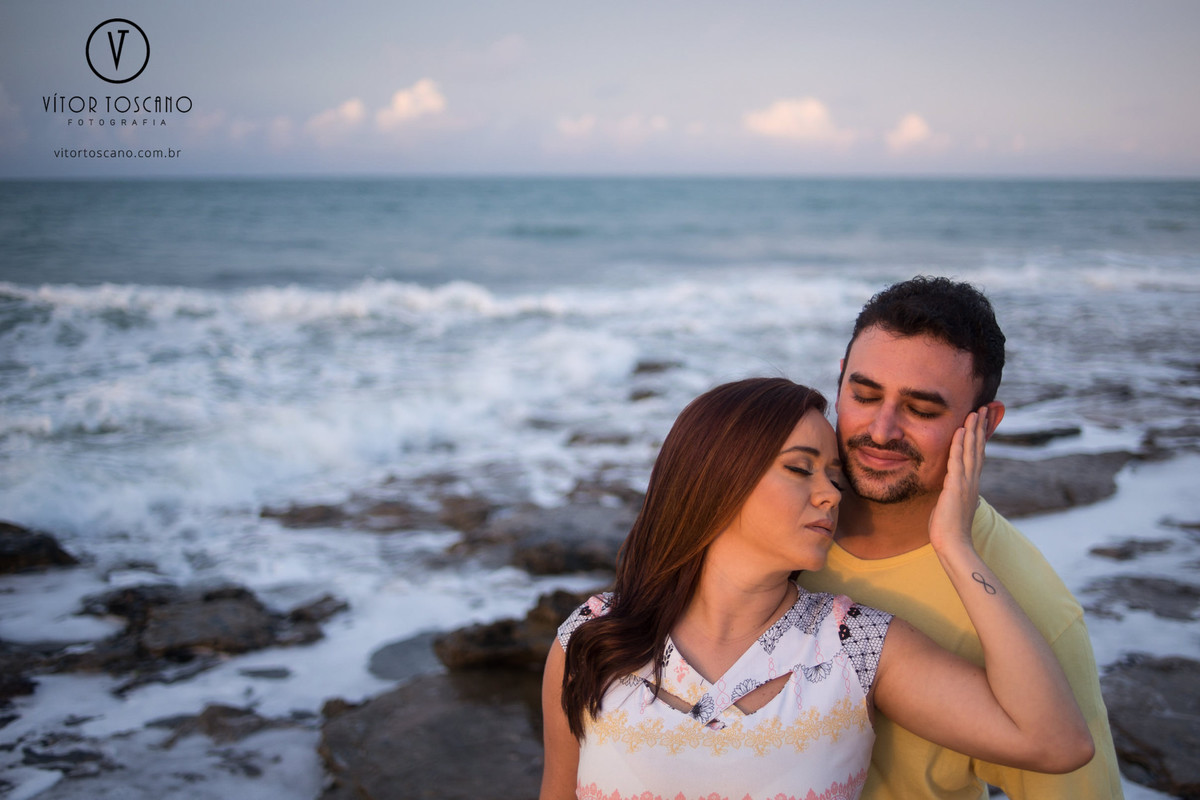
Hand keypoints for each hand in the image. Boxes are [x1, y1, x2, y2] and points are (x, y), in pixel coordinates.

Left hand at [928, 407, 987, 554]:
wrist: (953, 544)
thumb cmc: (950, 529)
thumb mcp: (952, 506)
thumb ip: (954, 495)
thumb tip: (952, 492)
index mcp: (971, 484)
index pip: (977, 455)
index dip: (979, 437)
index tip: (981, 421)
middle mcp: (972, 481)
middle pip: (978, 448)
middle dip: (980, 427)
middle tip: (984, 408)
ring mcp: (966, 483)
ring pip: (971, 450)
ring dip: (972, 430)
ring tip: (975, 411)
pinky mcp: (956, 486)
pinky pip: (957, 461)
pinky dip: (959, 445)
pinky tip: (960, 430)